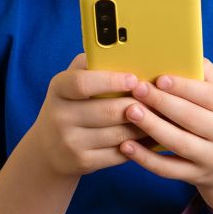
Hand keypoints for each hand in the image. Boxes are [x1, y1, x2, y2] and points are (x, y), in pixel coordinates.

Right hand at [28, 52, 151, 177]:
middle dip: (138, 105)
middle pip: (108, 111)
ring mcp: (70, 142)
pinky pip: (119, 153)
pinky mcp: (82, 162)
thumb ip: (94, 65)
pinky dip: (140, 145)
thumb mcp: (72, 81)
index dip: (111, 81)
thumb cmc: (71, 104)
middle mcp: (60, 116)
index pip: (82, 83)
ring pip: (119, 134)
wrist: (48, 148)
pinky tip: (154, 136)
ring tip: (163, 116)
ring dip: (145, 126)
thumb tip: (130, 51)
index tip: (135, 79)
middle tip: (162, 99)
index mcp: (58, 89)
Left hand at [117, 58, 212, 209]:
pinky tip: (126, 146)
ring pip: (178, 143)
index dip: (183, 86)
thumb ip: (207, 74)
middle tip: (137, 89)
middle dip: (161, 103)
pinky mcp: (195, 176)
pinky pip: (167, 169)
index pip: (208, 95)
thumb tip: (183, 52)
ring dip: (151, 127)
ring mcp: (211, 158)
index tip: (159, 77)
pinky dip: (145, 159)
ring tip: (130, 111)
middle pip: (191, 117)